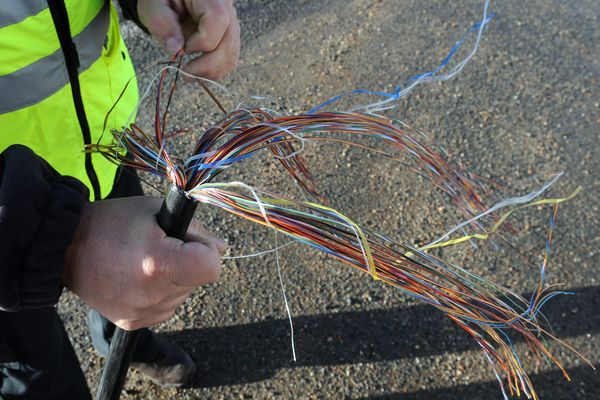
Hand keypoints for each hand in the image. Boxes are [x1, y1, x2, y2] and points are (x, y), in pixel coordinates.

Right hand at [63, 196, 225, 329]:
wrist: (65, 248)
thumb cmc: (111, 223)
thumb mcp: (156, 210)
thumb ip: (195, 230)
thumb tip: (222, 249)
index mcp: (159, 264)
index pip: (212, 267)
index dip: (206, 250)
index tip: (188, 240)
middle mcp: (152, 295)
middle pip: (198, 280)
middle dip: (187, 261)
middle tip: (158, 246)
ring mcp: (143, 313)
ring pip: (184, 294)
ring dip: (175, 278)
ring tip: (143, 261)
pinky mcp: (134, 323)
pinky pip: (166, 306)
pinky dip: (161, 292)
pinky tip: (138, 277)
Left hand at [138, 0, 239, 79]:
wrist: (169, 1)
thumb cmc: (161, 0)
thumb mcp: (154, 5)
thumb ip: (162, 23)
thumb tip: (175, 49)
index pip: (218, 20)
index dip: (202, 41)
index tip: (184, 48)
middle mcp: (226, 9)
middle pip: (229, 41)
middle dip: (209, 64)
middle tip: (187, 73)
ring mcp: (230, 25)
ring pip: (231, 53)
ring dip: (212, 71)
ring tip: (191, 75)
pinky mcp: (227, 38)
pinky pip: (229, 58)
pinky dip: (215, 70)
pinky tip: (198, 72)